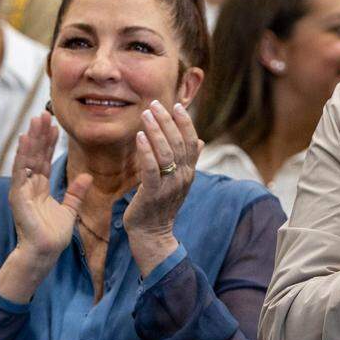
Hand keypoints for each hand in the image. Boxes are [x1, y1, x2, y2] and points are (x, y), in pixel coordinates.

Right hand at [9, 112, 89, 259]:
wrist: (44, 252)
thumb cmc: (53, 235)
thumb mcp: (69, 209)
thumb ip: (76, 193)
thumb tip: (87, 176)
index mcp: (39, 188)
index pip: (45, 160)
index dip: (49, 143)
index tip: (55, 126)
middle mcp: (29, 185)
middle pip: (35, 155)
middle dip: (40, 135)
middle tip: (45, 114)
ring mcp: (21, 189)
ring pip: (27, 158)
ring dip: (32, 138)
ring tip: (36, 119)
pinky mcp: (17, 195)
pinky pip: (21, 170)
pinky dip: (22, 154)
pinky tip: (24, 138)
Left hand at [125, 100, 199, 274]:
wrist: (153, 235)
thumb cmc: (162, 206)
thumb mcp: (179, 182)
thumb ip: (189, 161)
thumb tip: (201, 141)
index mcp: (189, 172)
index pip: (192, 141)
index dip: (185, 122)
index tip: (176, 105)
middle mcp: (183, 177)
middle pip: (178, 143)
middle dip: (166, 121)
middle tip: (154, 104)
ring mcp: (169, 186)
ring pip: (165, 152)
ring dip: (155, 131)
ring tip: (145, 115)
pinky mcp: (152, 194)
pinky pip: (151, 169)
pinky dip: (145, 151)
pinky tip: (138, 137)